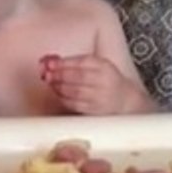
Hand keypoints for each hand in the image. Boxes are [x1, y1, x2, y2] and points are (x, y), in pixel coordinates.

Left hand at [41, 54, 155, 113]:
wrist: (124, 100)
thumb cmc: (106, 81)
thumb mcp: (96, 66)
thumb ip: (75, 63)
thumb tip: (49, 62)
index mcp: (104, 66)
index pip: (81, 62)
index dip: (63, 63)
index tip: (50, 63)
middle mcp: (104, 81)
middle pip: (77, 77)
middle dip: (58, 75)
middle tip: (47, 74)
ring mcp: (100, 97)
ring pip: (74, 91)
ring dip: (58, 87)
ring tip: (51, 83)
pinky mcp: (95, 110)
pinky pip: (74, 104)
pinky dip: (62, 98)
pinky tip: (58, 93)